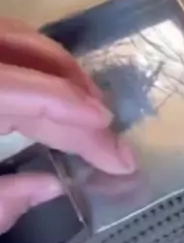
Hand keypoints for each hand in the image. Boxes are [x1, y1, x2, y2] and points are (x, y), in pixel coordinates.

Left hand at [0, 18, 135, 232]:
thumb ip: (2, 201)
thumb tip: (50, 187)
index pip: (16, 88)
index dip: (66, 106)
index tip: (109, 132)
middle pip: (25, 60)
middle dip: (76, 98)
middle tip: (114, 142)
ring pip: (19, 40)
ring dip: (64, 74)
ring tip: (96, 115)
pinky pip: (8, 45)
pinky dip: (39, 66)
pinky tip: (60, 98)